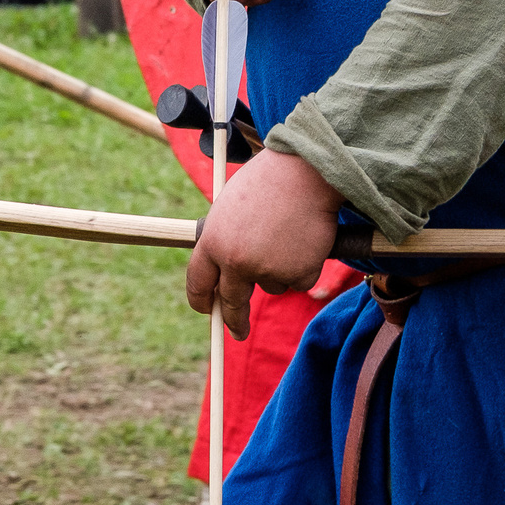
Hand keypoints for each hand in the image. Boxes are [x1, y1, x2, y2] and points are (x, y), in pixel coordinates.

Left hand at [185, 151, 342, 339]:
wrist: (306, 171)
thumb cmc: (268, 183)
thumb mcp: (230, 207)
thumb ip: (224, 240)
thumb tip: (223, 275)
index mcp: (213, 242)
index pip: (197, 282)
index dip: (201, 300)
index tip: (207, 311)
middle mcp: (236, 262)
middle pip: (231, 303)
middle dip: (234, 322)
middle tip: (237, 333)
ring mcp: (268, 271)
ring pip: (271, 286)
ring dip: (279, 271)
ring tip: (287, 233)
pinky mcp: (298, 275)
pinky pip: (299, 281)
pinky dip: (304, 266)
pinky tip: (305, 238)